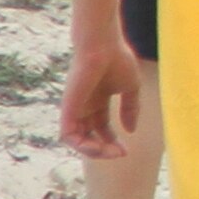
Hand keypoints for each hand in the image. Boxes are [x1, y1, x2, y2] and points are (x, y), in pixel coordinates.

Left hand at [62, 35, 149, 158]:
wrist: (103, 45)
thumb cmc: (117, 59)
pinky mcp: (68, 109)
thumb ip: (130, 109)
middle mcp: (84, 107)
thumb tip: (130, 130)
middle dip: (104, 149)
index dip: (113, 141)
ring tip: (109, 153)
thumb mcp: (130, 88)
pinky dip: (81, 145)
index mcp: (97, 102)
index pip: (102, 128)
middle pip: (90, 137)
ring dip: (93, 151)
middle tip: (119, 153)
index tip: (126, 150)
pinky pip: (69, 136)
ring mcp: (74, 109)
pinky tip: (97, 147)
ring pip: (78, 140)